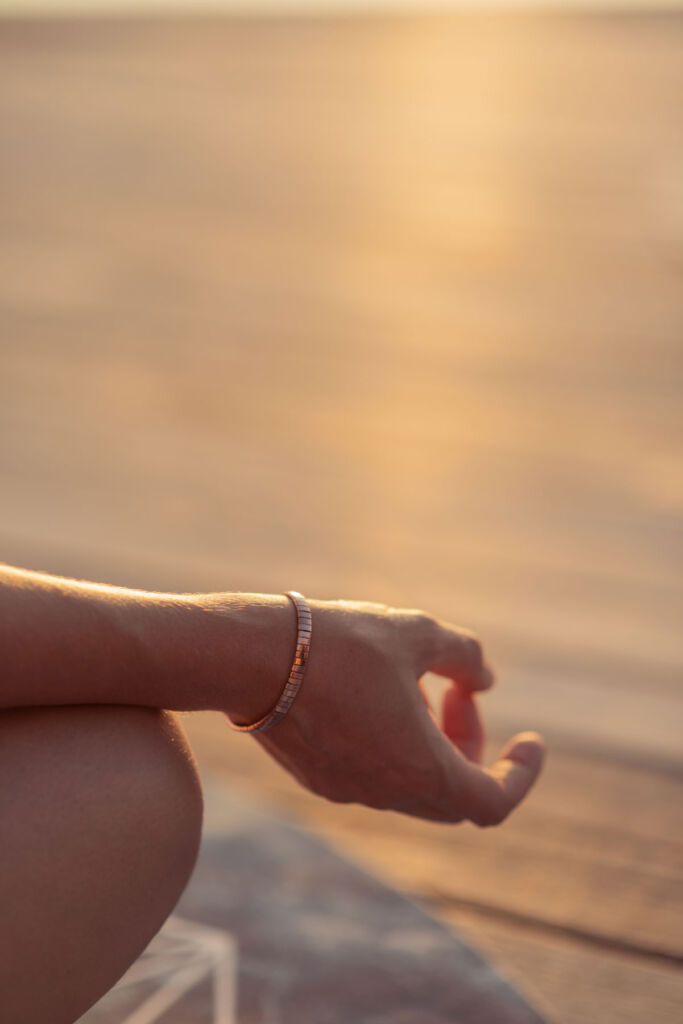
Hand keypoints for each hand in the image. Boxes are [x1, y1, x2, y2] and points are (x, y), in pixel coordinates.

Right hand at [254, 599, 544, 824]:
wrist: (248, 657)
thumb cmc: (340, 643)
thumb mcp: (416, 632)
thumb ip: (464, 657)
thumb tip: (485, 679)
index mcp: (421, 770)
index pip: (494, 802)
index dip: (521, 774)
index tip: (531, 740)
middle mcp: (387, 793)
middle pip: (454, 793)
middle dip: (468, 744)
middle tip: (456, 690)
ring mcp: (348, 791)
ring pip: (412, 782)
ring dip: (430, 741)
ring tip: (411, 679)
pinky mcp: (318, 778)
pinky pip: (375, 773)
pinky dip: (394, 744)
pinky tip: (372, 692)